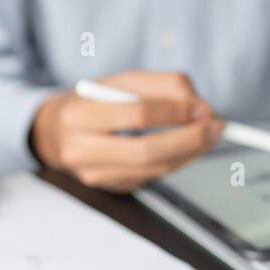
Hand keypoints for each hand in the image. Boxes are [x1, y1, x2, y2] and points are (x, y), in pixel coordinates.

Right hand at [30, 71, 222, 191]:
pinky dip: (175, 162)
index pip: (136, 114)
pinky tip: (185, 148)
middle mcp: (80, 150)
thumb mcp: (120, 81)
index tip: (203, 107)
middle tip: (216, 128)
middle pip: (146, 151)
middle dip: (188, 140)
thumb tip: (200, 106)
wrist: (53, 133)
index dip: (175, 112)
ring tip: (207, 135)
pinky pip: (151, 178)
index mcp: (78, 115)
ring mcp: (93, 175)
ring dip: (188, 153)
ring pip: (153, 170)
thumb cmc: (91, 102)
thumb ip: (162, 85)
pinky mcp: (108, 188)